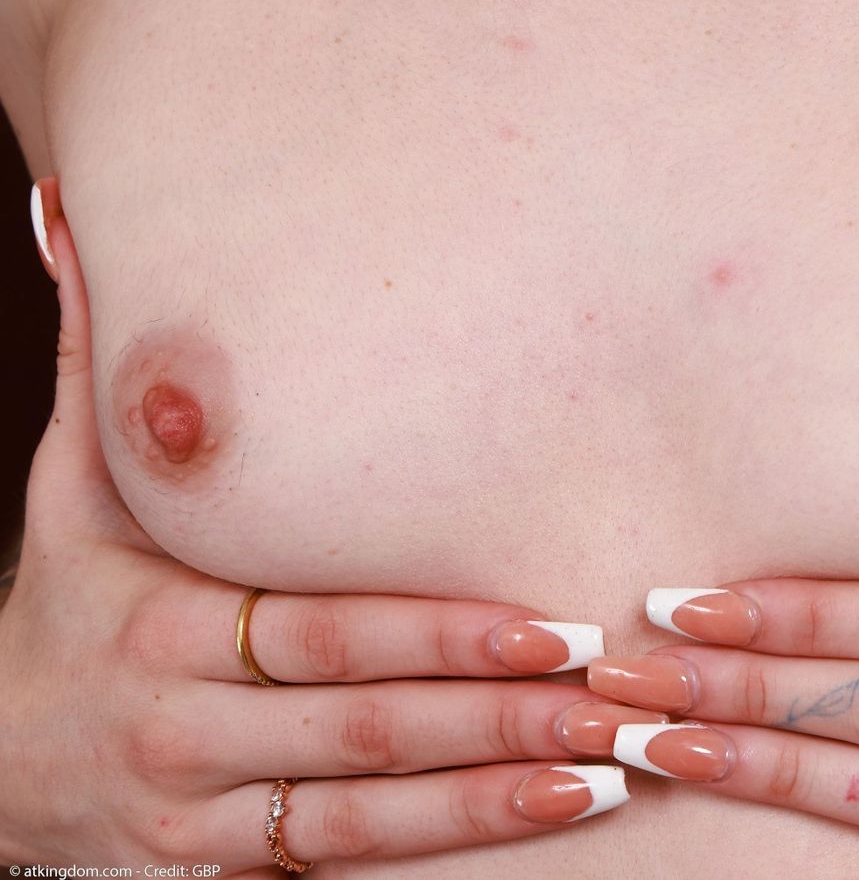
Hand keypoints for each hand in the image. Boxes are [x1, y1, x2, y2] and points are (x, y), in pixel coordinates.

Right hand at [0, 180, 657, 869]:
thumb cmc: (69, 601)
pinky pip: (353, 853)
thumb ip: (95, 377)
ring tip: (614, 763)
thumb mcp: (67, 493)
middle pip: (368, 724)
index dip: (441, 638)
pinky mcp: (225, 861)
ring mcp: (207, 807)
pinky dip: (456, 835)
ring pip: (373, 806)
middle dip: (499, 712)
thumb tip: (66, 217)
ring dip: (500, 786)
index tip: (553, 629)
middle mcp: (188, 725)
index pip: (327, 635)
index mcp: (166, 626)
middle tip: (618, 696)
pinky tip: (550, 807)